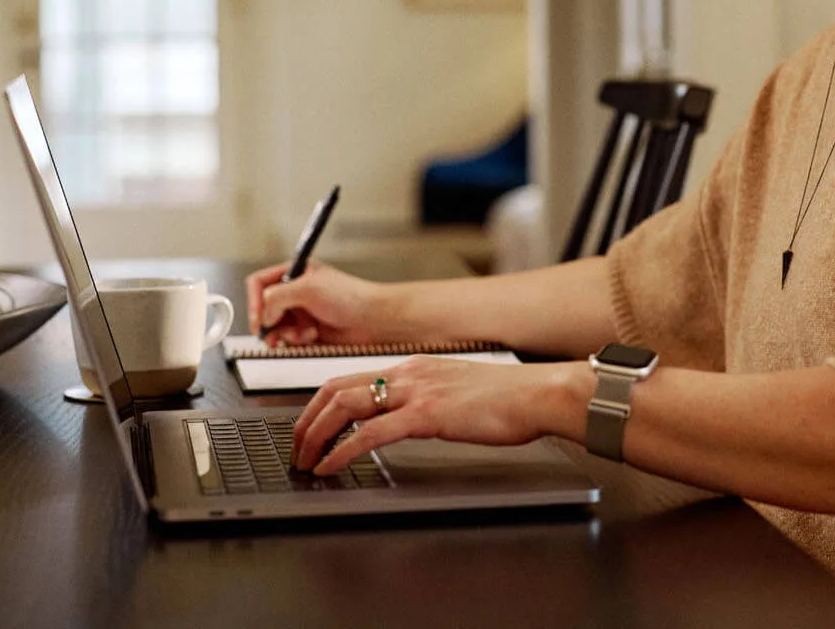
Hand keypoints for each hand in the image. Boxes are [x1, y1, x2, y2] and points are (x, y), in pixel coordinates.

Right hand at [245, 261, 385, 346]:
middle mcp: (295, 291)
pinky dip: (295, 341)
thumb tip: (263, 312)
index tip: (258, 320)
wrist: (373, 320)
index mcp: (294, 272)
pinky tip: (312, 337)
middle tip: (274, 333)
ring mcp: (300, 311)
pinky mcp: (306, 330)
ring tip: (301, 335)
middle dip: (269, 323)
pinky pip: (287, 339)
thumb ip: (278, 296)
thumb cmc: (350, 296)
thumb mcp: (309, 289)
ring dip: (285, 334)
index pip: (259, 283)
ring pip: (274, 326)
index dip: (253, 301)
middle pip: (263, 308)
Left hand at [292, 356, 580, 475]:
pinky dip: (342, 450)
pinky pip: (370, 433)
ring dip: (315, 436)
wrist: (538, 393)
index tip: (308, 428)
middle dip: (305, 421)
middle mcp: (409, 373)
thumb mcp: (459, 392)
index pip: (350, 378)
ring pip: (345, 406)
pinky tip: (332, 466)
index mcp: (415, 367)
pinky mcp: (427, 414)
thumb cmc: (510, 398)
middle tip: (296, 449)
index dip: (319, 405)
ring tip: (305, 461)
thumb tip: (411, 419)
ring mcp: (417, 391)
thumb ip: (430, 400)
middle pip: (336, 389)